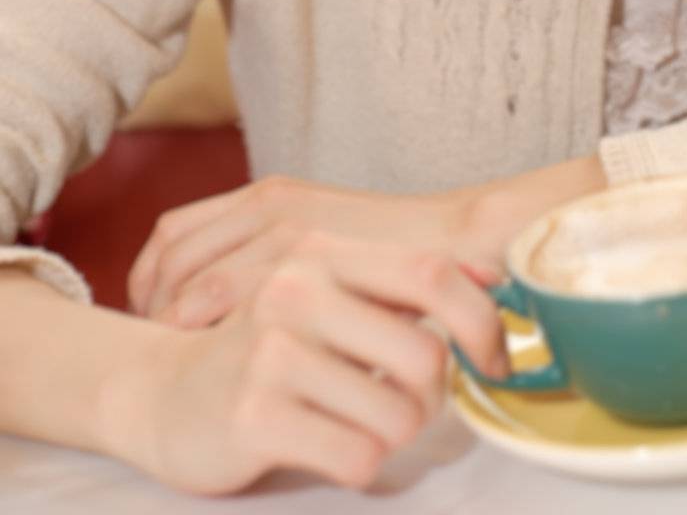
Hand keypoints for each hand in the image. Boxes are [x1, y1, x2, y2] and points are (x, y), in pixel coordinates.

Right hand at [103, 230, 509, 496]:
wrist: (162, 393)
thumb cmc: (267, 348)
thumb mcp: (329, 295)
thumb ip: (400, 281)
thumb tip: (496, 271)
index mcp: (323, 252)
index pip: (431, 272)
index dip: (480, 319)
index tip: (496, 360)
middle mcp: (297, 289)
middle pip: (425, 355)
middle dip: (431, 398)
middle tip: (404, 405)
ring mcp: (271, 351)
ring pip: (398, 416)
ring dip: (394, 435)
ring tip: (358, 423)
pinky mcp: (254, 414)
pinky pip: (358, 456)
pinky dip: (359, 463)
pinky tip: (328, 447)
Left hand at [128, 174, 504, 328]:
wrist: (462, 244)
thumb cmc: (403, 258)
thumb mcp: (329, 247)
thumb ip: (284, 262)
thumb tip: (236, 309)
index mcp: (270, 195)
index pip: (177, 231)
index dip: (151, 278)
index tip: (155, 318)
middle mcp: (267, 202)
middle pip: (169, 255)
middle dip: (150, 306)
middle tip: (157, 350)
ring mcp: (282, 229)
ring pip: (187, 282)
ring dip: (170, 327)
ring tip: (182, 365)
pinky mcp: (299, 256)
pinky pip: (217, 299)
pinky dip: (202, 333)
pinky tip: (218, 361)